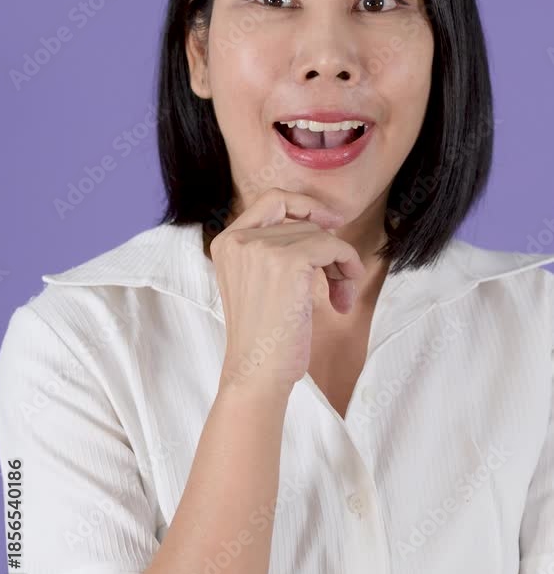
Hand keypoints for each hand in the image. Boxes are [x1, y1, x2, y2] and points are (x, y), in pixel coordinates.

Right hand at [210, 187, 364, 393]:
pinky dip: (347, 266)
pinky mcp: (287, 261)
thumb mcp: (257, 281)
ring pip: (320, 235)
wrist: (257, 373)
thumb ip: (273, 250)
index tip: (331, 223)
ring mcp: (261, 247)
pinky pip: (333, 246)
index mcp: (226, 242)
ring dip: (340, 264)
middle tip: (339, 283)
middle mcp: (239, 239)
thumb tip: (322, 223)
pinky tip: (342, 298)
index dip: (305, 206)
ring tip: (339, 297)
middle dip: (328, 250)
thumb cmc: (263, 337)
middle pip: (302, 222)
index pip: (272, 200)